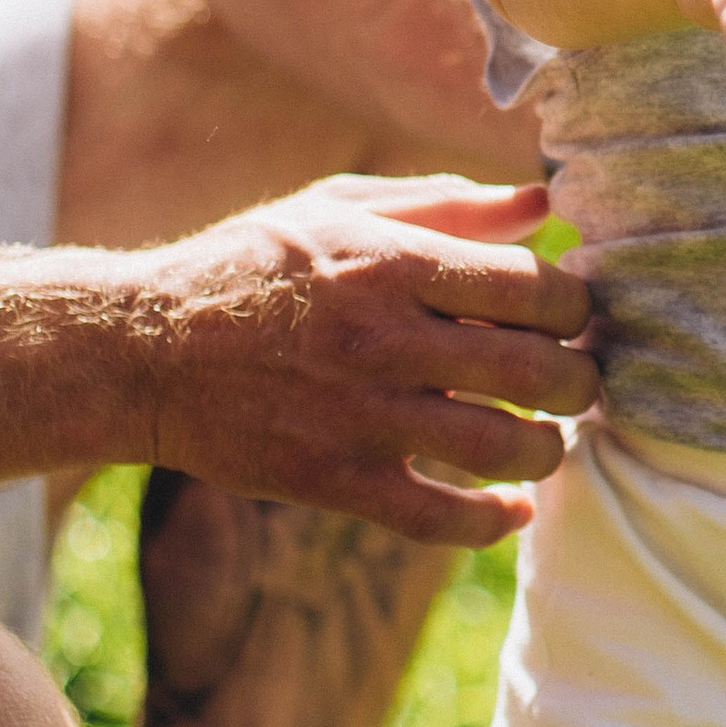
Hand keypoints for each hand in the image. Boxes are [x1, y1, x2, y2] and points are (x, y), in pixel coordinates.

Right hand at [137, 173, 598, 546]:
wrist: (146, 352)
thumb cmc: (252, 266)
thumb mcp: (338, 207)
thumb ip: (446, 204)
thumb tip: (545, 205)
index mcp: (392, 261)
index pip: (534, 287)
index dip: (575, 307)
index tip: (571, 318)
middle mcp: (384, 340)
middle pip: (537, 372)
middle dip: (579, 383)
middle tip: (576, 384)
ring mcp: (361, 417)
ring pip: (503, 449)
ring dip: (549, 451)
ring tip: (548, 442)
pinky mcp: (335, 481)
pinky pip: (441, 519)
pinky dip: (493, 522)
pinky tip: (511, 509)